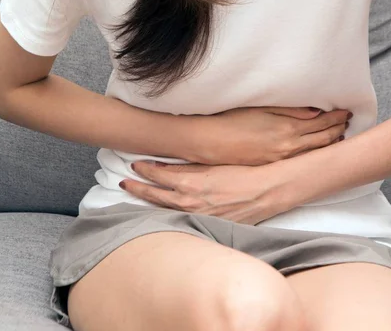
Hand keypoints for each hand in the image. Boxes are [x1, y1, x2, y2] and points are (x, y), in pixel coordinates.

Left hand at [121, 161, 295, 224]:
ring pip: (165, 209)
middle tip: (124, 182)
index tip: (135, 164)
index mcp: (190, 184)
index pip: (158, 175)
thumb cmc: (243, 175)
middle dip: (138, 188)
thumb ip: (187, 167)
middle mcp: (189, 202)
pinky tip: (162, 210)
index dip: (144, 170)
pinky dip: (167, 213)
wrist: (266, 193)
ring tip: (137, 195)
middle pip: (155, 195)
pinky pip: (181, 218)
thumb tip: (165, 166)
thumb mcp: (212, 165)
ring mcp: (196, 216)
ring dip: (149, 201)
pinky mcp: (206, 225)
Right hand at [190, 107, 350, 165]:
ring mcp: (281, 159)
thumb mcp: (263, 109)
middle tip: (347, 121)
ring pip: (314, 152)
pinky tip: (316, 150)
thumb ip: (291, 111)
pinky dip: (313, 153)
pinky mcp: (273, 165)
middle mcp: (289, 147)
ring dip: (328, 142)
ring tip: (338, 134)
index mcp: (288, 130)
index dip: (336, 117)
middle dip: (337, 130)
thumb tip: (316, 112)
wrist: (211, 141)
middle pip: (322, 140)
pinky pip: (301, 159)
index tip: (346, 111)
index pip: (321, 124)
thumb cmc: (233, 120)